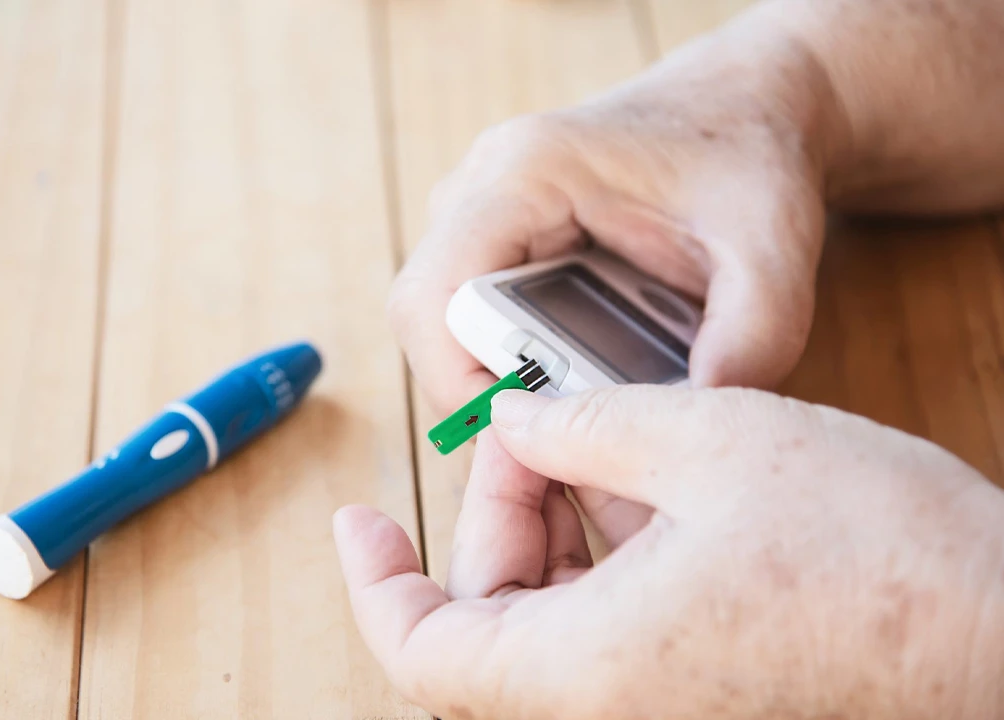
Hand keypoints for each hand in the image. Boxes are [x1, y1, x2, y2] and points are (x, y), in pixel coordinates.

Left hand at [334, 386, 1003, 718]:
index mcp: (586, 673)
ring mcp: (661, 711)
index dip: (371, 582)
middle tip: (533, 428)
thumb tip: (516, 421)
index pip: (420, 652)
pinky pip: (613, 634)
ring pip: (551, 625)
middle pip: (487, 623)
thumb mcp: (710, 439)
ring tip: (595, 442)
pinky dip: (604, 560)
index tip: (357, 516)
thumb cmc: (880, 549)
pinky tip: (644, 487)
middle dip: (495, 515)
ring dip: (553, 530)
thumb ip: (584, 423)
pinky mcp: (705, 698)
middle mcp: (612, 713)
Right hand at [387, 30, 840, 415]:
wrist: (742, 107)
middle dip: (483, 395)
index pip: (434, 301)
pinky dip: (511, 365)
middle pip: (427, 323)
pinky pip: (469, 320)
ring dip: (497, 382)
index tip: (535, 440)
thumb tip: (689, 432)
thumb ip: (749, 339)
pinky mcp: (493, 237)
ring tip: (579, 419)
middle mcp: (478, 188)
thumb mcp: (771, 250)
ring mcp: (477, 212)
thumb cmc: (747, 162)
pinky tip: (578, 388)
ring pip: (441, 327)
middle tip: (563, 444)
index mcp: (525, 174)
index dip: (462, 385)